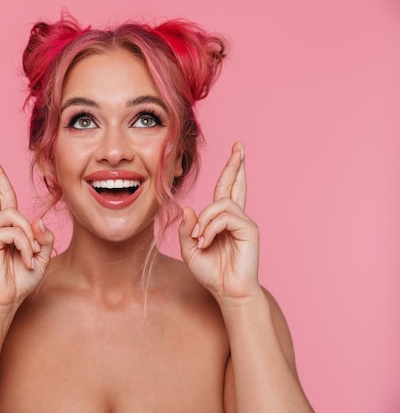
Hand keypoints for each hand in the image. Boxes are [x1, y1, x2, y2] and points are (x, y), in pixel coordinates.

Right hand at [0, 150, 53, 312]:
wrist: (6, 300)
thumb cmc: (20, 280)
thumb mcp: (40, 256)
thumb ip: (42, 237)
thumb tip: (38, 221)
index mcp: (7, 228)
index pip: (3, 198)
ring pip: (15, 215)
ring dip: (28, 236)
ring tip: (30, 255)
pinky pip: (14, 230)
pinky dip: (24, 245)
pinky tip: (24, 259)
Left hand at [178, 142, 260, 304]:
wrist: (227, 291)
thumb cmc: (211, 272)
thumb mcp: (190, 249)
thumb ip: (187, 229)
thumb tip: (189, 208)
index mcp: (222, 219)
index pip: (226, 189)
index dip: (230, 171)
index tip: (237, 152)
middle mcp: (235, 217)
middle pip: (234, 184)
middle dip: (236, 164)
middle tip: (240, 146)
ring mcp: (243, 222)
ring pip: (221, 203)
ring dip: (205, 221)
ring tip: (201, 239)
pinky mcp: (249, 230)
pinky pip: (225, 217)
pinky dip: (211, 228)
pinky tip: (207, 241)